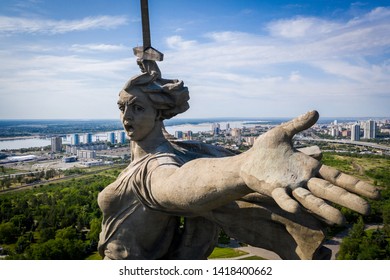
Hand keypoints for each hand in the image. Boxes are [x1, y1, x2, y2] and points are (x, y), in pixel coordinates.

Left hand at [240, 110, 379, 224]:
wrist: (246, 161)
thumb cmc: (265, 150)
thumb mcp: (283, 133)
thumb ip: (299, 124)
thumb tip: (316, 112)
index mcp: (309, 166)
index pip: (337, 176)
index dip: (354, 184)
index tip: (374, 193)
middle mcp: (303, 179)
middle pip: (330, 191)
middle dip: (348, 199)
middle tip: (367, 210)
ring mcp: (290, 186)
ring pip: (310, 199)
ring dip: (324, 209)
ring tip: (340, 220)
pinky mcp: (274, 189)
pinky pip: (283, 197)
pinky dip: (289, 202)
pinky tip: (295, 208)